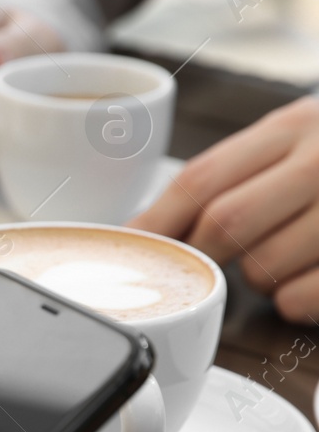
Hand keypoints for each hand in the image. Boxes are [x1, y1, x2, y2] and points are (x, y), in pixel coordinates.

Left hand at [131, 96, 318, 319]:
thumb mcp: (292, 143)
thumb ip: (229, 175)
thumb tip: (140, 230)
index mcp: (292, 128)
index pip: (201, 180)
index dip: (156, 224)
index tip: (131, 252)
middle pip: (226, 224)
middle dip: (210, 253)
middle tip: (220, 257)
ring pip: (262, 268)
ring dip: (257, 278)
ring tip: (283, 258)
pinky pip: (300, 298)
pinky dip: (292, 303)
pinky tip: (310, 279)